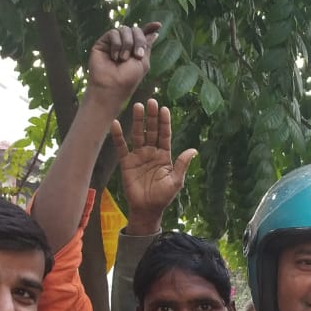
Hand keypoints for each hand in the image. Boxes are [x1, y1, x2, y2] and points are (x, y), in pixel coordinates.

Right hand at [87, 23, 159, 103]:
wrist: (112, 84)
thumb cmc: (128, 78)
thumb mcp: (143, 62)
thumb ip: (147, 46)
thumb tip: (155, 33)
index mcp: (136, 49)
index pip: (143, 34)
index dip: (150, 28)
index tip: (158, 25)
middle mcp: (126, 44)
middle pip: (135, 30)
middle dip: (139, 40)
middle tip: (137, 55)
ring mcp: (114, 42)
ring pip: (124, 29)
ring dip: (127, 44)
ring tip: (123, 59)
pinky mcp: (103, 42)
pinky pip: (113, 33)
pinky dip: (116, 44)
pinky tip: (114, 57)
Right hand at [110, 99, 196, 235]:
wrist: (147, 209)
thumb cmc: (163, 196)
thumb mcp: (176, 181)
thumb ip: (182, 165)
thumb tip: (193, 150)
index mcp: (165, 156)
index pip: (165, 135)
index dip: (164, 123)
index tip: (165, 109)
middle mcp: (151, 152)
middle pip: (151, 131)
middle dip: (152, 117)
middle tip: (152, 101)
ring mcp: (138, 156)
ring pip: (138, 135)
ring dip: (138, 121)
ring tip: (138, 106)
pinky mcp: (126, 162)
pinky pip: (122, 146)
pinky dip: (118, 136)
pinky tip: (117, 123)